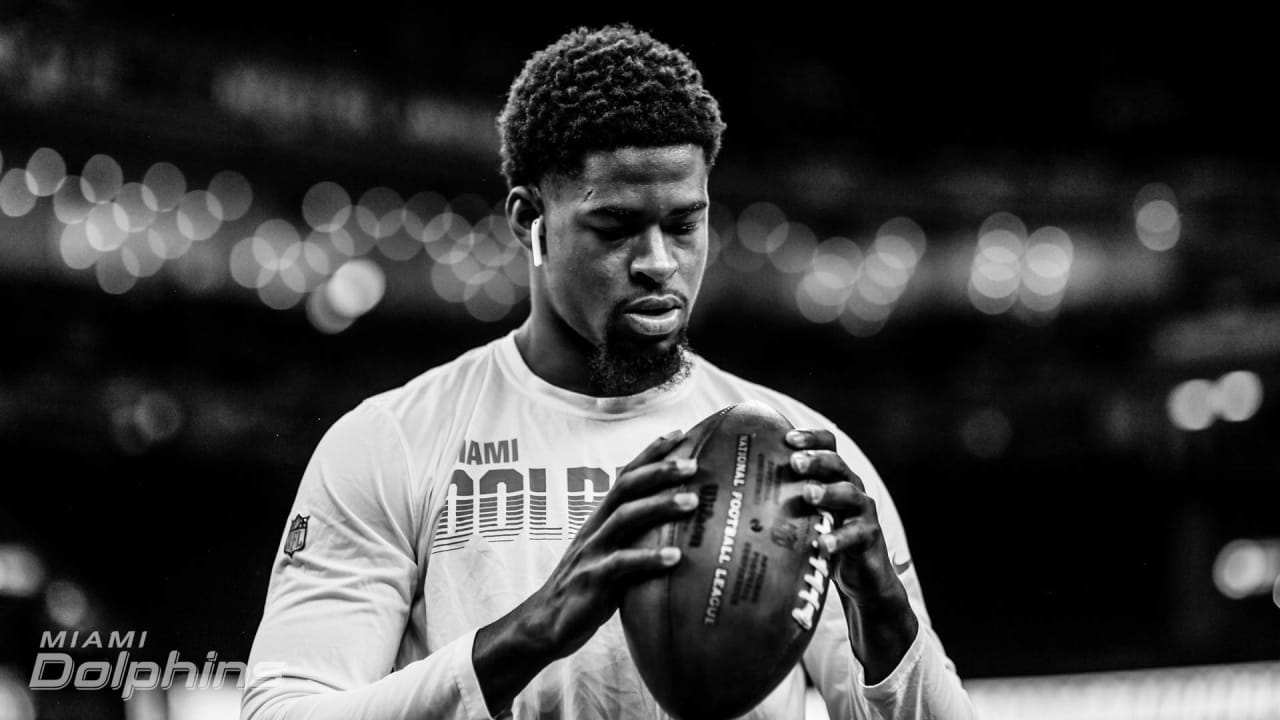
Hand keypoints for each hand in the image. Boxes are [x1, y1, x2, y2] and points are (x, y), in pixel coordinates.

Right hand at [523, 429, 698, 655]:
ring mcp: (592, 553)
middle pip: (626, 487)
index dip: (651, 453)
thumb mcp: (612, 555)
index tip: (680, 434)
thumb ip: (636, 539)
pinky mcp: (592, 581)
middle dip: (659, 471)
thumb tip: (681, 530)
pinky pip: (622, 565)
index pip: (626, 476)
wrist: (548, 623)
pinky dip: (649, 558)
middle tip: (693, 463)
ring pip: (625, 518)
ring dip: (659, 505)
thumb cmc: (589, 588)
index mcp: (600, 519)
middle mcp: (595, 528)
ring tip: (692, 501)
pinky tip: (675, 558)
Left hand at [784, 429, 900, 604]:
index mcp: (834, 475)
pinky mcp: (869, 535)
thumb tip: (736, 488)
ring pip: (849, 493)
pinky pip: (855, 533)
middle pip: (837, 463)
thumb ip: (783, 498)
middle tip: (795, 462)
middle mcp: (851, 485)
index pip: (827, 445)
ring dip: (828, 492)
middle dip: (816, 460)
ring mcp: (862, 510)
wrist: (862, 572)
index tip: (787, 438)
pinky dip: (838, 538)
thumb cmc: (824, 534)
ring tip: (808, 494)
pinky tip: (821, 545)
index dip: (811, 438)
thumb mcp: (805, 513)